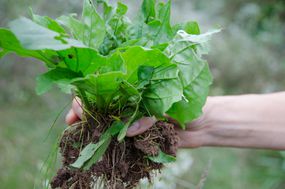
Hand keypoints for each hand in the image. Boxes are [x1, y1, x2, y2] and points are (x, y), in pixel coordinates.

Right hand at [65, 97, 209, 147]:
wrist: (204, 123)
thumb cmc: (189, 104)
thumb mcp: (167, 103)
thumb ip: (148, 115)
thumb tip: (128, 131)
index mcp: (134, 90)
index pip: (104, 88)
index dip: (89, 97)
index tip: (80, 107)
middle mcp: (129, 105)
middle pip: (100, 107)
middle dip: (83, 114)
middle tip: (72, 123)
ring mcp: (132, 122)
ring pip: (106, 125)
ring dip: (91, 131)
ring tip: (78, 138)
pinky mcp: (138, 138)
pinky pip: (120, 142)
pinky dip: (108, 145)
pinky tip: (97, 149)